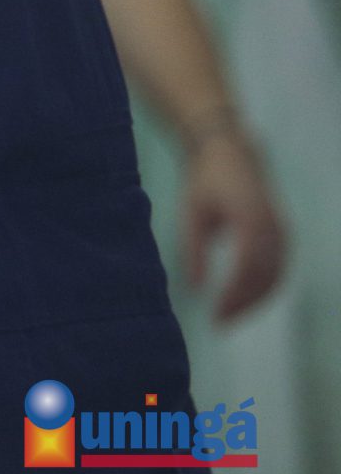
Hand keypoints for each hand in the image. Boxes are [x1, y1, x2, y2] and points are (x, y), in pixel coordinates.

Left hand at [179, 124, 286, 323]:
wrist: (229, 150)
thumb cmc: (204, 181)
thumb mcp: (191, 213)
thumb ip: (192, 250)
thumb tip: (194, 289)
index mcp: (250, 221)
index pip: (246, 269)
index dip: (234, 296)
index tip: (215, 315)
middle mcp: (272, 228)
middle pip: (265, 278)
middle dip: (245, 304)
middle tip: (220, 323)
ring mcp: (282, 230)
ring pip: (276, 276)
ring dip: (256, 300)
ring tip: (230, 316)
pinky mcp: (282, 232)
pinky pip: (280, 267)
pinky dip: (265, 287)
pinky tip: (244, 299)